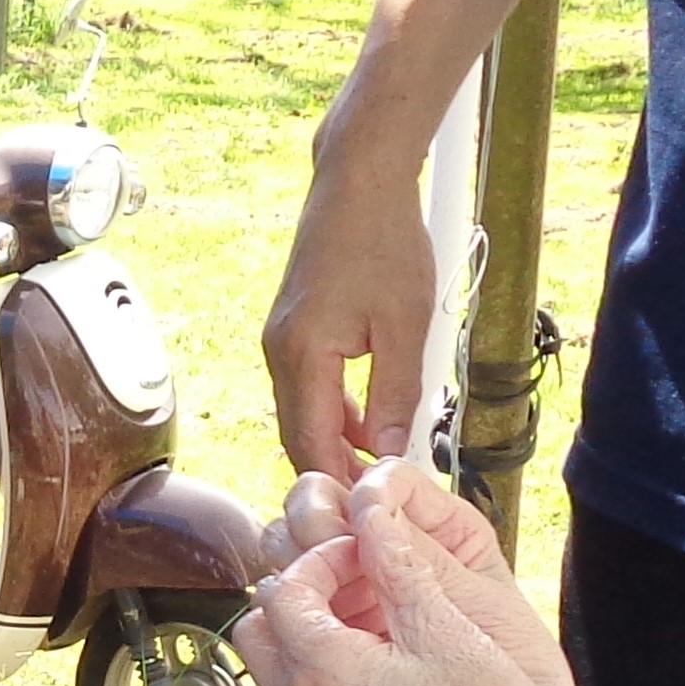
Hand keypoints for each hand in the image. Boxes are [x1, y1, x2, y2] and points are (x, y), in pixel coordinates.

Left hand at [238, 489, 584, 685]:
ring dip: (312, 625)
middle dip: (302, 588)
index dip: (326, 558)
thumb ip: (400, 569)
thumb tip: (375, 514)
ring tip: (377, 613)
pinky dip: (325, 663)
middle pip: (262, 626)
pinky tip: (384, 654)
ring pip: (278, 662)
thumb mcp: (448, 629)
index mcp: (322, 671)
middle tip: (361, 578)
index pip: (284, 588)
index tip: (372, 554)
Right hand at [261, 156, 442, 477]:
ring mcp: (280, 342)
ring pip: (303, 416)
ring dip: (339, 443)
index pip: (311, 444)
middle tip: (378, 499)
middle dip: (336, 471)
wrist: (359, 179)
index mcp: (301, 355)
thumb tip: (393, 453)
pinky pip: (308, 390)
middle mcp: (278, 353)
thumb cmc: (385, 239)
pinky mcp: (292, 331)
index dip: (341, 481)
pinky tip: (372, 420)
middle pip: (298, 438)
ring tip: (383, 462)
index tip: (373, 506)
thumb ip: (397, 395)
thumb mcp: (406, 325)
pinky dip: (336, 413)